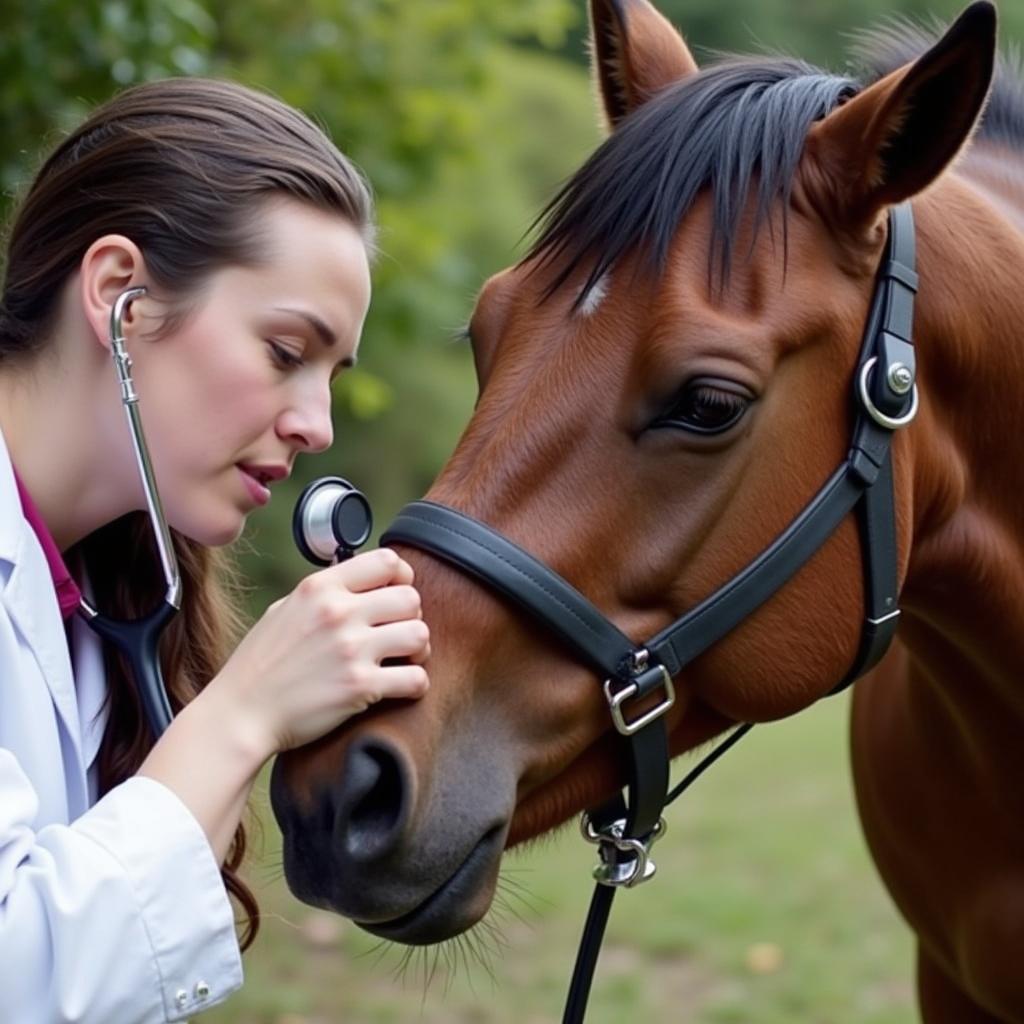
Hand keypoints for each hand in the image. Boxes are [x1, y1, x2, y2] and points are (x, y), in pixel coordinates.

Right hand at [208, 548, 429, 758]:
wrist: (241, 714)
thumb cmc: (261, 665)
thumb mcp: (285, 610)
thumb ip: (324, 593)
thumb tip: (359, 582)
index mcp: (320, 588)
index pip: (388, 561)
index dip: (402, 578)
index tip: (397, 595)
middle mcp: (338, 612)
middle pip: (410, 598)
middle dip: (410, 616)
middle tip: (397, 634)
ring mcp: (351, 649)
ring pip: (420, 634)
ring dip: (418, 649)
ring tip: (403, 660)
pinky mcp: (360, 687)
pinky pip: (417, 678)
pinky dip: (416, 684)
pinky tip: (401, 687)